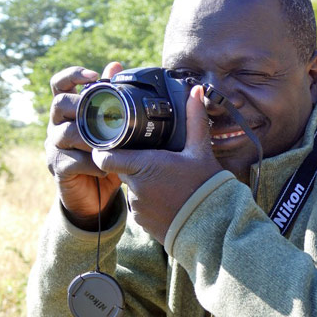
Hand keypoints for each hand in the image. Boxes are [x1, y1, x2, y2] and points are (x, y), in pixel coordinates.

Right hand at [46, 62, 123, 228]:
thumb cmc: (105, 156)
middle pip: (59, 104)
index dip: (73, 75)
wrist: (96, 195)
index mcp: (67, 111)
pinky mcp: (58, 168)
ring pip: (66, 133)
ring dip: (92, 138)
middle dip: (83, 107)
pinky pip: (73, 161)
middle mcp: (56, 125)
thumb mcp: (112, 128)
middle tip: (107, 116)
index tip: (94, 76)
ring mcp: (54, 147)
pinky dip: (93, 163)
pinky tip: (107, 167)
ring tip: (111, 145)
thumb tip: (116, 66)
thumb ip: (111, 99)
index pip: (60, 84)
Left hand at [91, 85, 223, 242]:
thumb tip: (196, 91)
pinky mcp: (143, 223)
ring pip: (131, 190)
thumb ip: (194, 120)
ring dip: (141, 184)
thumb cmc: (205, 187)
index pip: (104, 157)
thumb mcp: (200, 151)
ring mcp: (137, 208)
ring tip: (164, 182)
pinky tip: (166, 199)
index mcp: (143, 165)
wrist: (212, 225)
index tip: (116, 145)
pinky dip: (148, 202)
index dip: (106, 151)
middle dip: (131, 165)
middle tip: (151, 160)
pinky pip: (139, 208)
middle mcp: (135, 188)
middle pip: (120, 171)